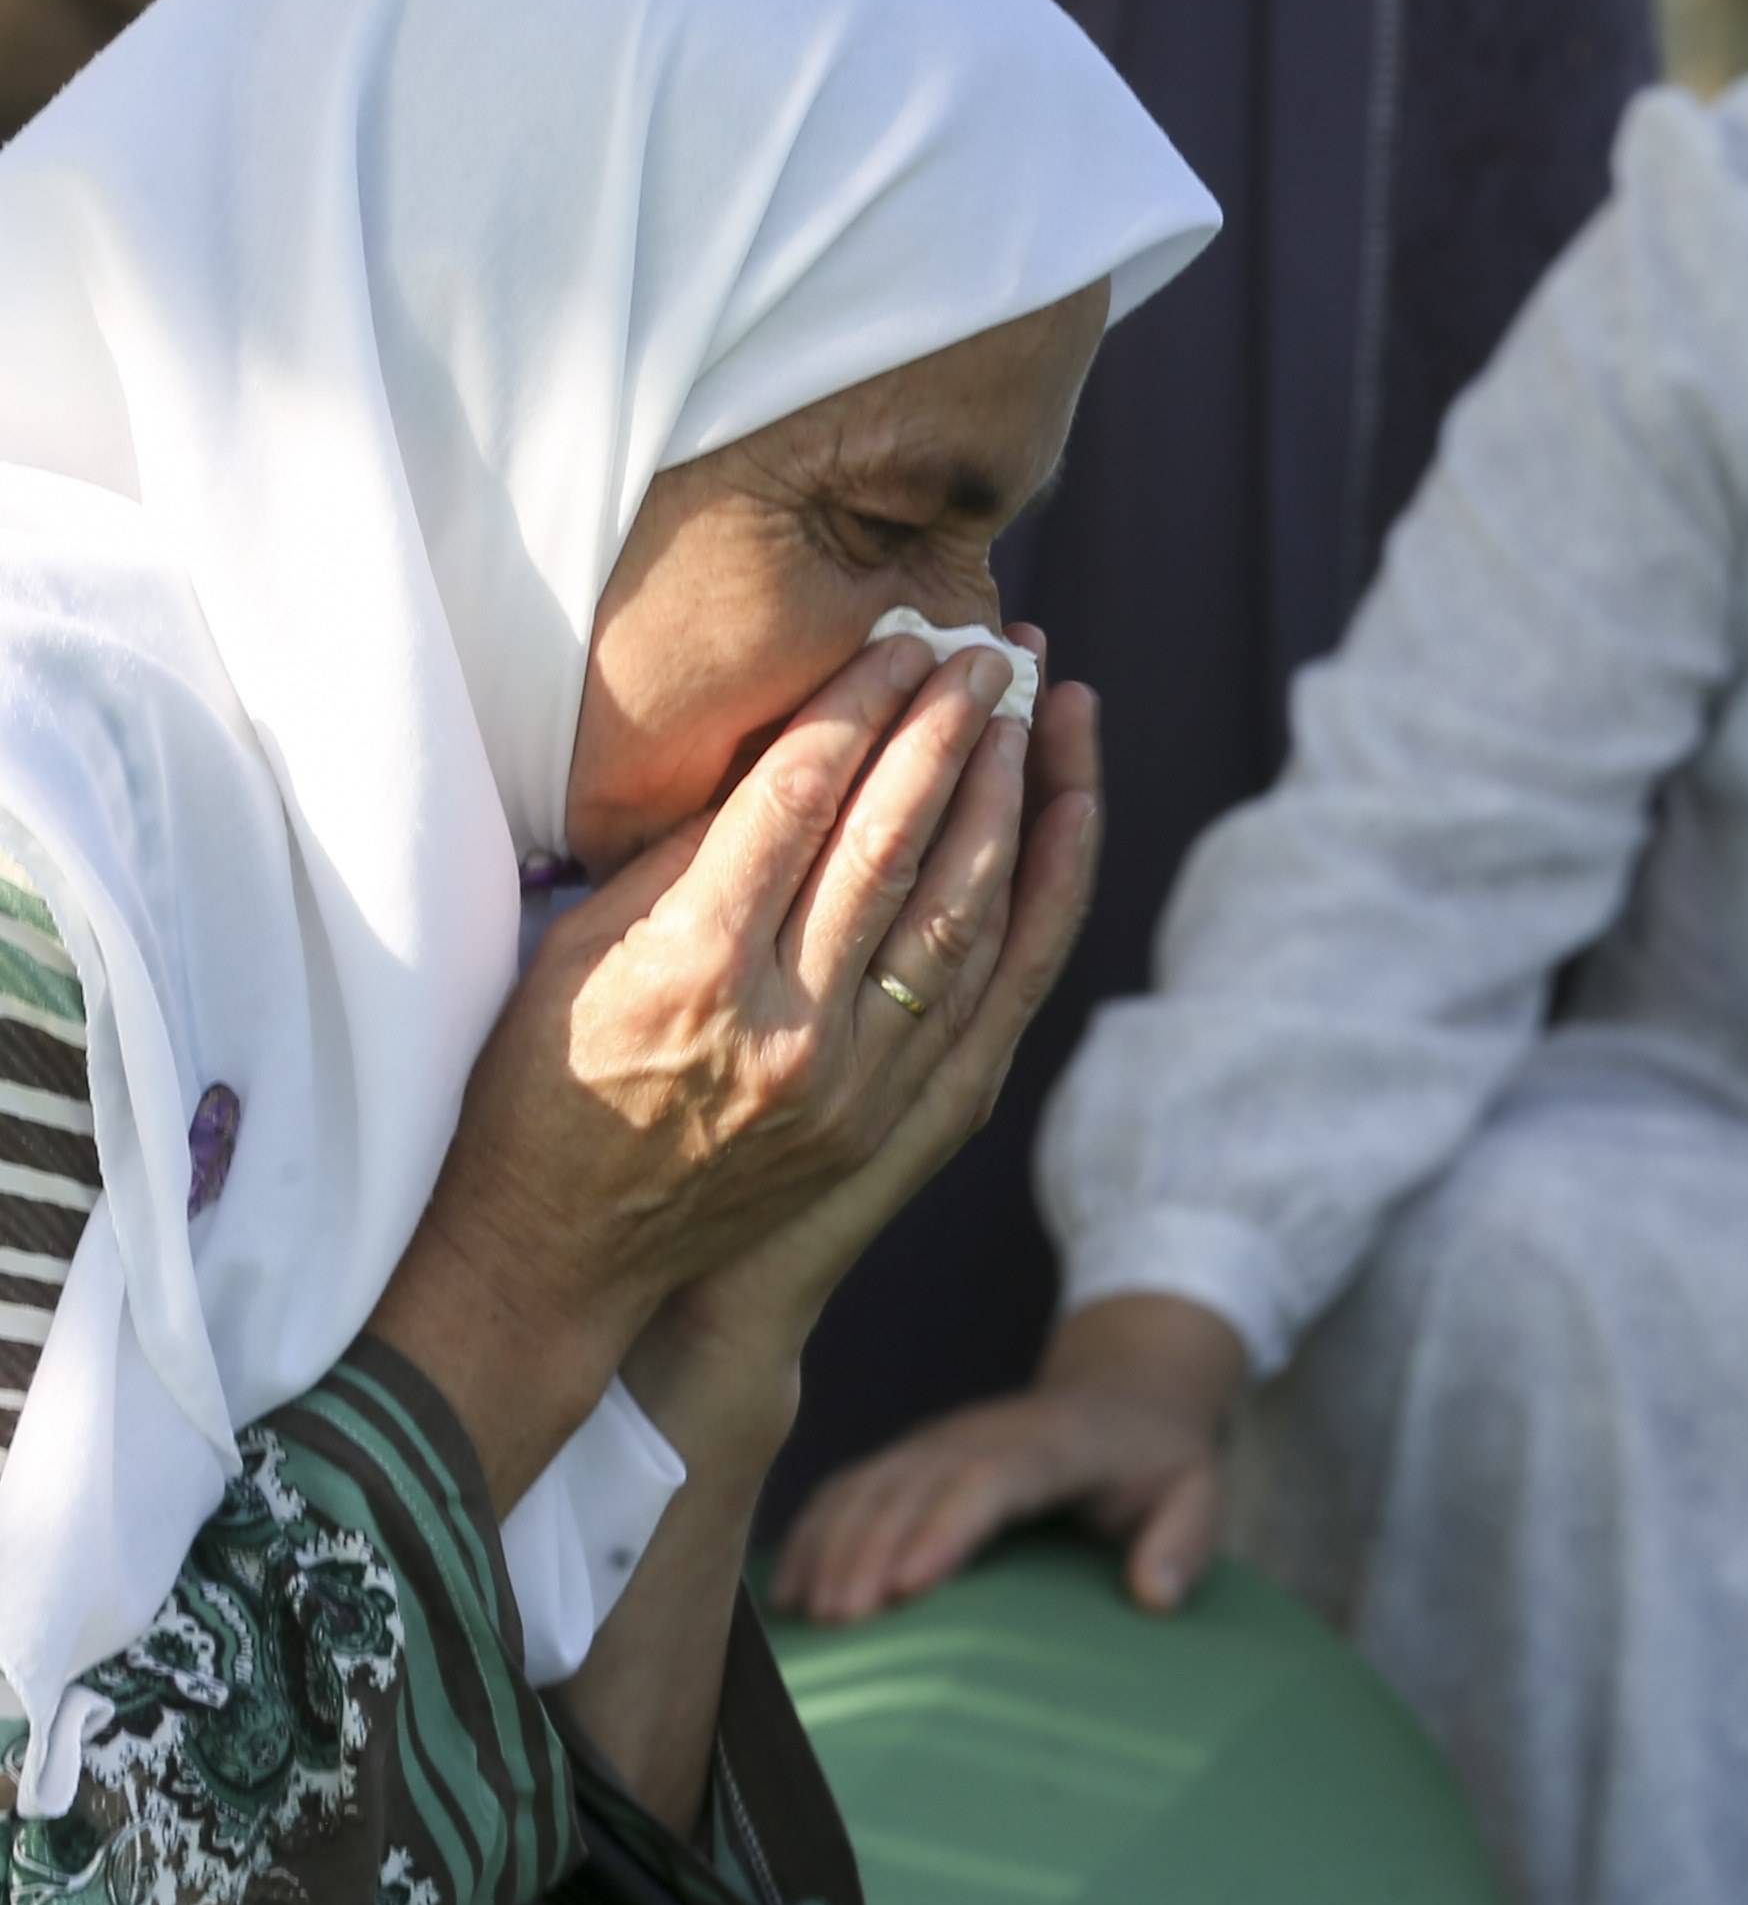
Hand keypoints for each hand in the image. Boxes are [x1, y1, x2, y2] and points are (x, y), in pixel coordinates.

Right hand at [628, 626, 1101, 1414]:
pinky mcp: (883, 1125)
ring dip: (1000, 803)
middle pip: (893, 845)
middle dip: (949, 732)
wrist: (561, 1260)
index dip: (860, 708)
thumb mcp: (579, 947)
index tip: (902, 644)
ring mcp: (846, 1085)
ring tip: (1023, 717)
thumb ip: (686, 853)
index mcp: (693, 966)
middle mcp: (784, 1026)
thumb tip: (789, 750)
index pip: (800, 800)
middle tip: (986, 652)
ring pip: (956, 916)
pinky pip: (976, 993)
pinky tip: (1046, 833)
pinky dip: (1021, 904)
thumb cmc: (545, 1084)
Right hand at [771, 1294, 1247, 1621]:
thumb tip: (1153, 1597)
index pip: (989, 1480)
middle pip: (912, 1487)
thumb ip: (1184, 1541)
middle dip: (869, 1552)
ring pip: (870, 1485)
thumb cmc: (1158, 1459)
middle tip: (840, 1626)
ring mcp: (939, 1441)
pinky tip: (789, 1590)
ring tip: (808, 1619)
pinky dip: (814, 1533)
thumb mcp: (1198, 1491)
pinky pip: (850, 1488)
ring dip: (832, 1546)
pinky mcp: (913, 1457)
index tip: (905, 1587)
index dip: (944, 1529)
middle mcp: (981, 1435)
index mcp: (1052, 1445)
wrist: (1121, 1390)